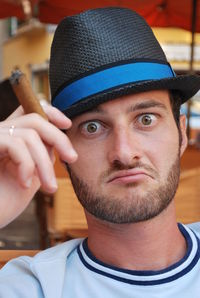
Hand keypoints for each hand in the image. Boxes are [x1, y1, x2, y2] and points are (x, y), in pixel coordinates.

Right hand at [0, 105, 76, 227]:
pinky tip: (24, 184)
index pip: (30, 111)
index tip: (67, 125)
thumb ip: (42, 155)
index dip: (51, 113)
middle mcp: (0, 134)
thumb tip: (58, 141)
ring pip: (29, 135)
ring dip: (44, 164)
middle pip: (35, 119)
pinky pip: (15, 145)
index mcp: (10, 138)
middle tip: (72, 158)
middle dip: (59, 139)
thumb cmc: (4, 203)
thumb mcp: (32, 175)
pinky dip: (27, 165)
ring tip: (49, 188)